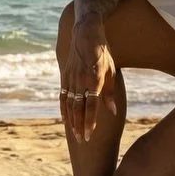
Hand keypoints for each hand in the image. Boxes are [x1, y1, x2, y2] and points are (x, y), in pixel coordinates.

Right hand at [61, 19, 117, 142]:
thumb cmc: (103, 53)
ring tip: (75, 134)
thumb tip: (111, 112)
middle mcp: (81, 80)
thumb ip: (110, 93)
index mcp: (95, 79)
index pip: (91, 105)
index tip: (90, 135)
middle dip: (80, 126)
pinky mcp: (65, 76)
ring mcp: (71, 78)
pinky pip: (63, 96)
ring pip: (69, 104)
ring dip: (72, 121)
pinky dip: (63, 109)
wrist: (86, 34)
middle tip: (82, 141)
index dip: (90, 121)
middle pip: (79, 108)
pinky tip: (65, 119)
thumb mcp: (112, 71)